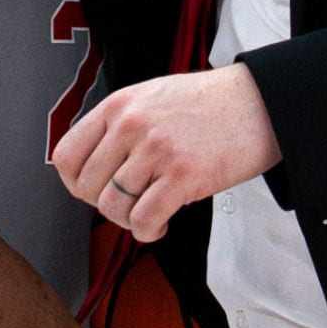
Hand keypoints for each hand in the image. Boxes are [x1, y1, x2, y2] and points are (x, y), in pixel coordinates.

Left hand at [52, 64, 280, 245]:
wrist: (260, 103)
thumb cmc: (211, 103)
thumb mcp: (152, 96)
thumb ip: (120, 124)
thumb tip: (93, 164)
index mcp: (119, 105)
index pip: (66, 155)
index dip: (76, 182)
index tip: (94, 189)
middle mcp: (131, 125)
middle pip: (87, 187)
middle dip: (105, 203)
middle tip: (131, 202)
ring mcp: (156, 150)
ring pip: (112, 207)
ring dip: (128, 220)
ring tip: (149, 211)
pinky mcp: (182, 176)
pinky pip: (143, 220)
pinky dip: (149, 230)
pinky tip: (163, 222)